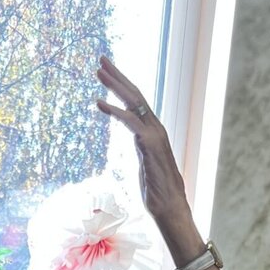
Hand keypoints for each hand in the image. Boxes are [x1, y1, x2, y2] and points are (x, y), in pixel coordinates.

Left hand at [95, 55, 189, 227]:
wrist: (170, 209)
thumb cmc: (158, 193)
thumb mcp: (146, 164)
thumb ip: (141, 149)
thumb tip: (137, 142)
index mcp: (153, 132)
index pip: (137, 103)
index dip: (122, 86)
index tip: (107, 74)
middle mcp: (155, 129)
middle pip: (135, 95)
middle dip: (117, 76)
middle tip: (101, 60)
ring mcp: (154, 135)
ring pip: (133, 102)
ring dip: (114, 85)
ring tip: (98, 72)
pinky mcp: (149, 145)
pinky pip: (130, 122)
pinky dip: (114, 111)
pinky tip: (99, 103)